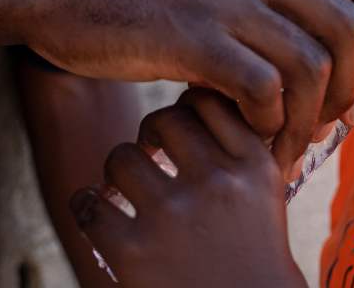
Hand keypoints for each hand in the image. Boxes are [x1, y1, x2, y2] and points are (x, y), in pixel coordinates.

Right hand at [25, 0, 353, 174]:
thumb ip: (256, 10)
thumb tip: (306, 66)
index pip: (343, 11)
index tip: (346, 109)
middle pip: (342, 33)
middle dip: (344, 92)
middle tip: (325, 131)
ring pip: (307, 66)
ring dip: (304, 120)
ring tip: (281, 146)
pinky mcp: (189, 34)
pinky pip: (260, 87)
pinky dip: (265, 122)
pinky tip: (246, 134)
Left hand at [70, 88, 306, 287]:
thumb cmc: (254, 255)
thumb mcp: (266, 195)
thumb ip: (241, 149)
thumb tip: (195, 99)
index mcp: (254, 166)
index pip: (208, 101)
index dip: (187, 108)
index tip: (180, 129)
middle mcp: (218, 182)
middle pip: (166, 120)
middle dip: (152, 132)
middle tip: (149, 153)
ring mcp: (174, 216)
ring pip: (122, 156)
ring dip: (119, 169)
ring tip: (124, 189)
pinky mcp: (133, 253)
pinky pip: (90, 205)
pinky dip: (86, 205)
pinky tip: (96, 212)